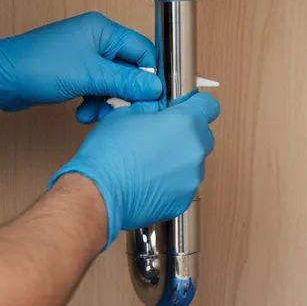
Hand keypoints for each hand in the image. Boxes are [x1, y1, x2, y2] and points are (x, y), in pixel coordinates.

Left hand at [0, 12, 161, 121]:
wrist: (1, 79)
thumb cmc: (38, 67)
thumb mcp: (90, 77)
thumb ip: (126, 82)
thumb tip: (154, 87)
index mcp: (103, 30)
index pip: (142, 51)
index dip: (149, 76)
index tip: (150, 98)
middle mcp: (96, 40)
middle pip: (128, 69)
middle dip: (124, 93)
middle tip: (121, 110)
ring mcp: (84, 56)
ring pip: (112, 82)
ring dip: (107, 101)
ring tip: (94, 113)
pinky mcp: (73, 72)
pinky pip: (96, 88)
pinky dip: (92, 102)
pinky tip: (81, 113)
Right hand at [49, 92, 220, 245]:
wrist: (98, 194)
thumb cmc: (108, 155)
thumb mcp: (125, 113)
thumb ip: (150, 109)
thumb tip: (155, 111)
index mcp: (185, 123)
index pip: (208, 105)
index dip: (194, 104)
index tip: (183, 108)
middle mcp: (195, 150)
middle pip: (202, 135)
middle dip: (184, 133)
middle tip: (160, 135)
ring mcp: (191, 178)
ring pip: (191, 162)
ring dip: (177, 159)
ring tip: (148, 162)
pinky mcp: (183, 200)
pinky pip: (182, 185)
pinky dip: (170, 182)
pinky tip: (147, 180)